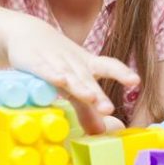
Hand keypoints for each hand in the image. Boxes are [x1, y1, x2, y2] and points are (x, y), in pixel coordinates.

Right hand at [5, 17, 139, 133]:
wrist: (27, 32)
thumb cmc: (59, 61)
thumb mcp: (75, 84)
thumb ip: (87, 110)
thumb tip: (101, 133)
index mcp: (88, 65)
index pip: (109, 66)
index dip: (122, 72)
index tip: (135, 81)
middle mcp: (75, 64)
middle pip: (88, 79)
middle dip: (98, 94)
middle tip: (108, 109)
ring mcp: (56, 62)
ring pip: (70, 75)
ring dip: (79, 87)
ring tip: (90, 98)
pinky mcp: (36, 62)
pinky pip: (45, 69)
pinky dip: (52, 74)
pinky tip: (59, 80)